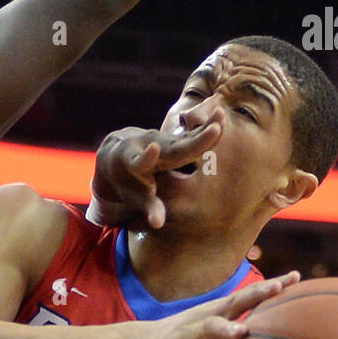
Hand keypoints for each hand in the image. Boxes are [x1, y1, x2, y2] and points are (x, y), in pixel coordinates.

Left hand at [89, 120, 222, 229]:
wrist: (117, 156)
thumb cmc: (127, 183)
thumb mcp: (135, 197)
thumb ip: (149, 208)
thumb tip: (158, 224)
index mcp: (133, 162)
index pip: (141, 161)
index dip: (147, 157)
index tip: (154, 150)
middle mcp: (149, 145)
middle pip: (174, 147)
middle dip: (194, 141)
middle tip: (214, 130)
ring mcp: (162, 139)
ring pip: (185, 137)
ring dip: (204, 128)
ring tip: (221, 116)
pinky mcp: (172, 138)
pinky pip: (190, 133)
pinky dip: (204, 126)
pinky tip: (221, 114)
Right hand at [123, 272, 299, 338]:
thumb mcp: (204, 329)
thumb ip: (230, 330)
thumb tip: (261, 338)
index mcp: (214, 312)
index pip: (247, 295)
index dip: (271, 286)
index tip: (296, 277)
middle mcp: (204, 319)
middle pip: (233, 301)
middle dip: (257, 294)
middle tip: (278, 288)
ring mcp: (189, 338)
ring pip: (209, 329)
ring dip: (226, 330)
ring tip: (243, 334)